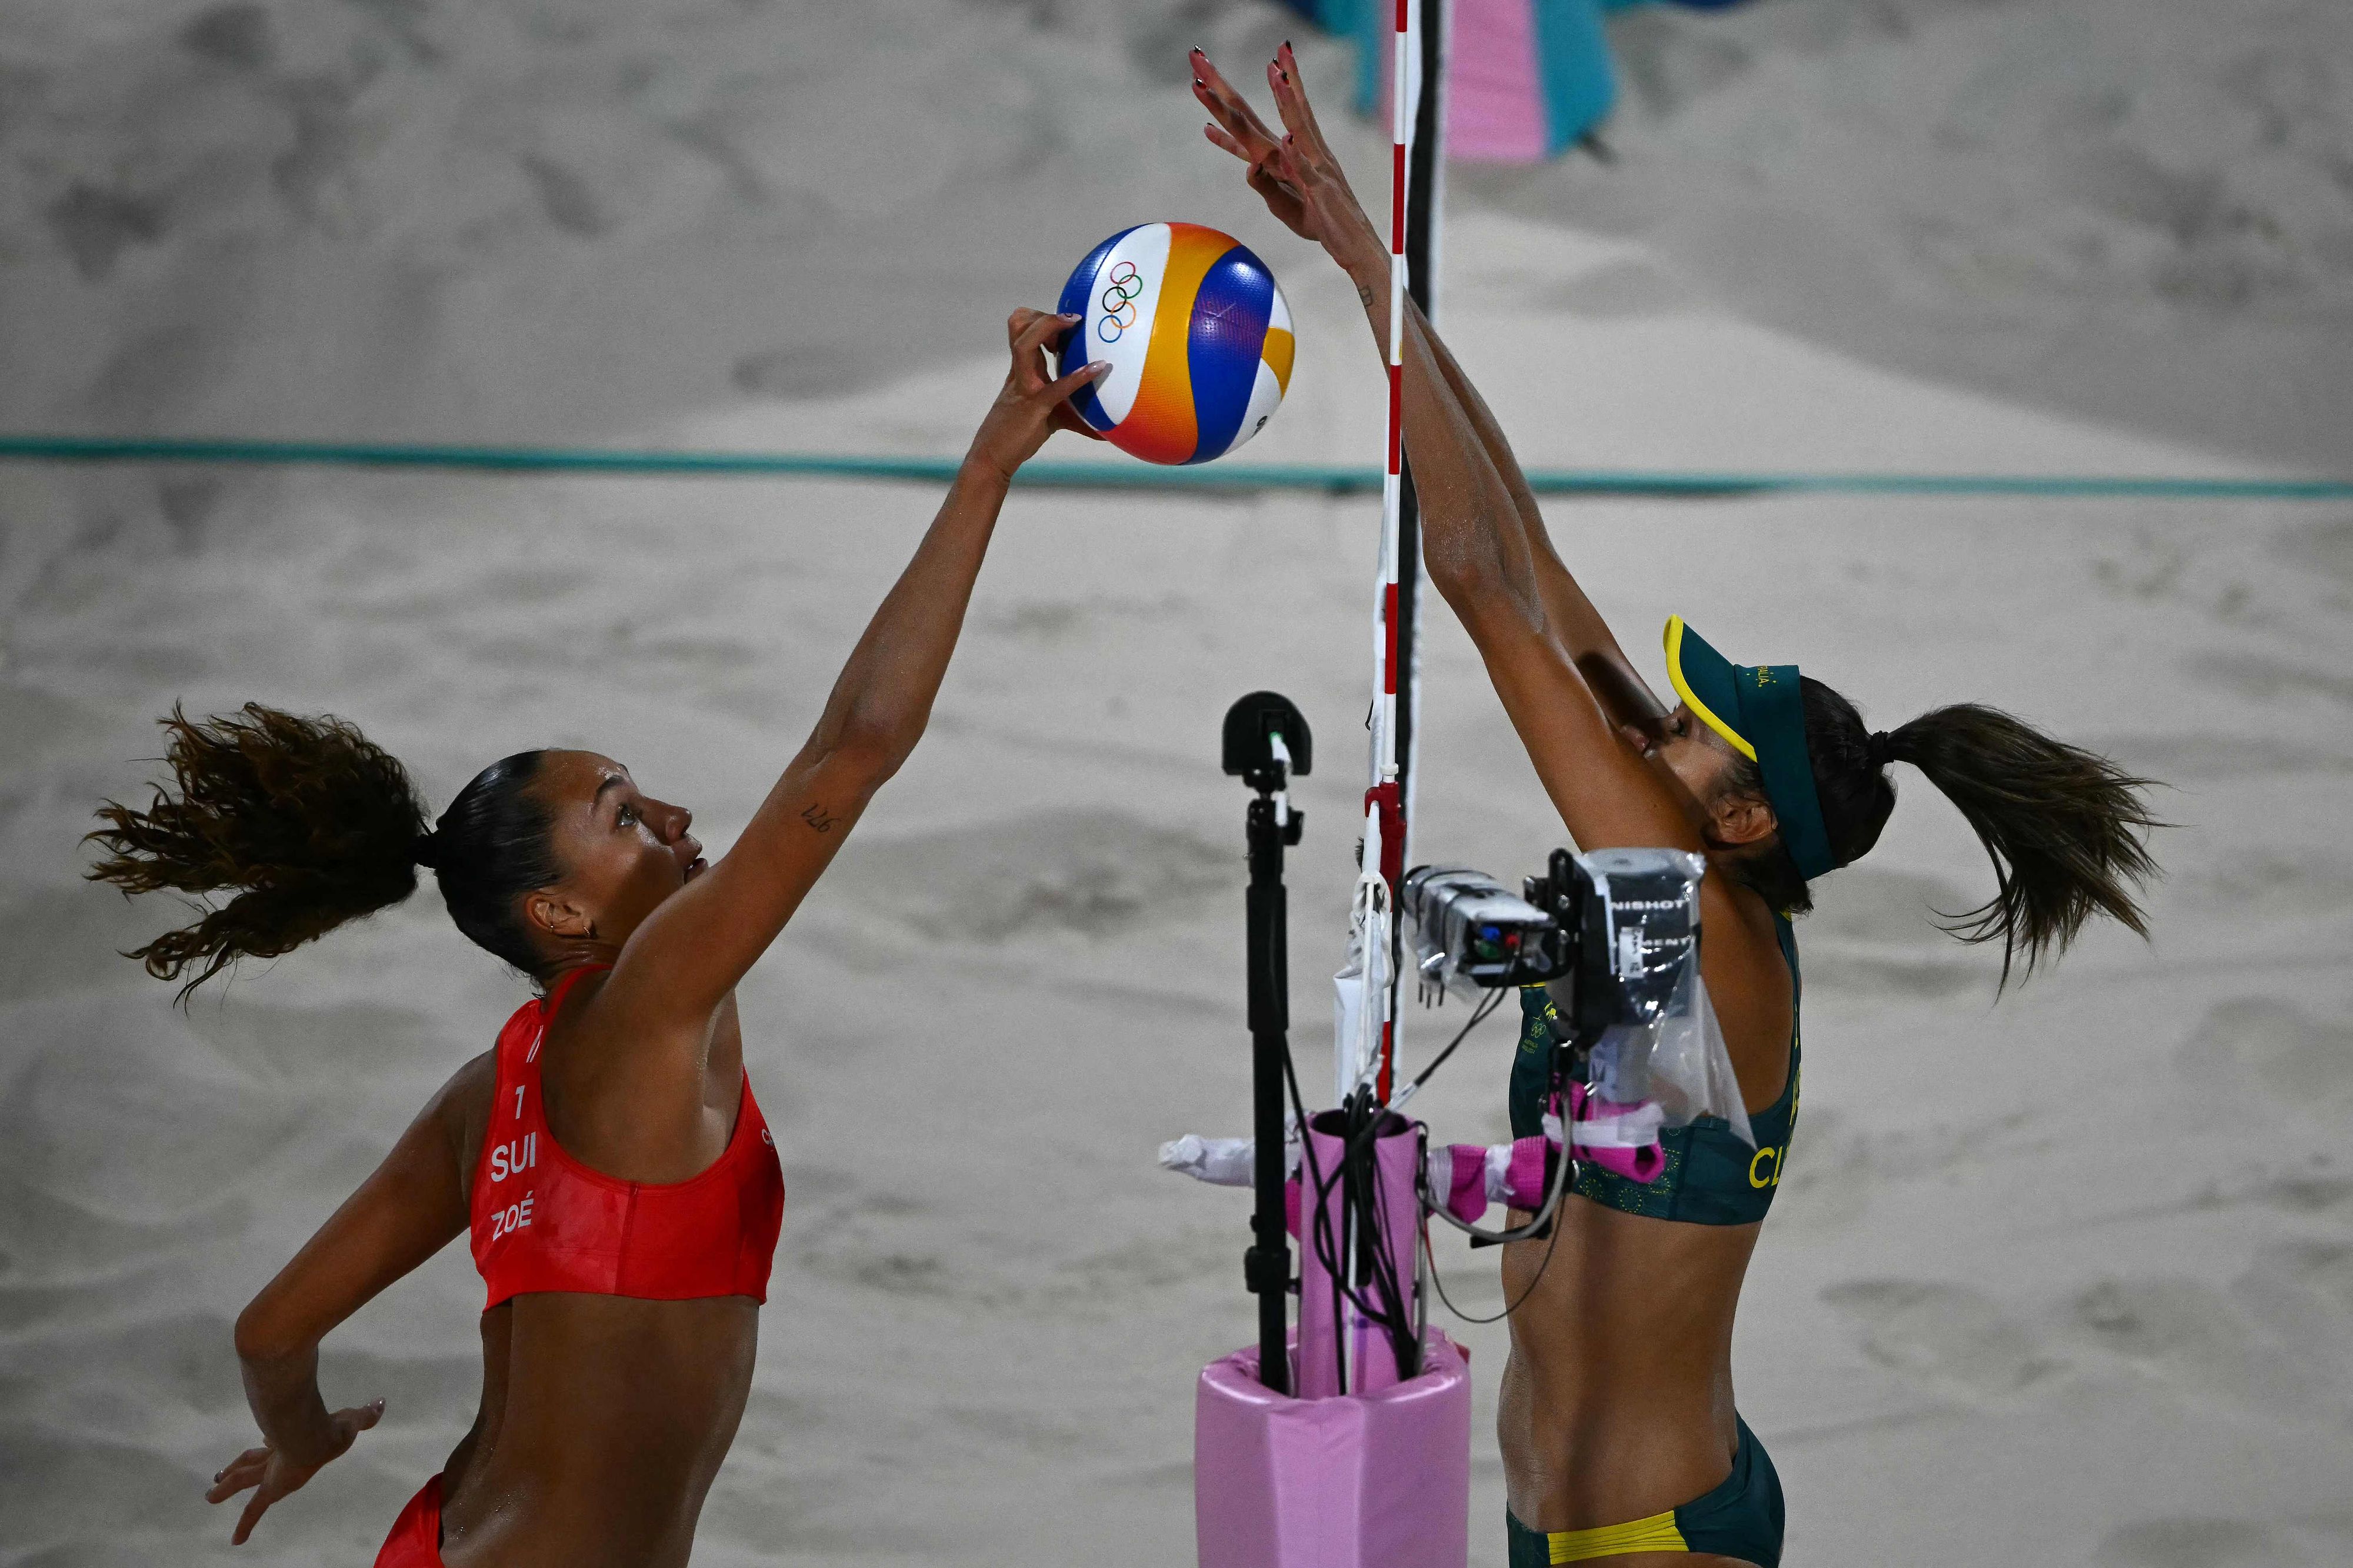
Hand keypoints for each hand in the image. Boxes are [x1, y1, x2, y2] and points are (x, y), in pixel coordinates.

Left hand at [205, 1399, 382, 1543]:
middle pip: (253, 1461)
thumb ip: (365, 1416)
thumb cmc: (333, 1428)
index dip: (269, 1442)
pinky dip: (245, 1526)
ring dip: (225, 1487)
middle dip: (238, 1467)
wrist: (314, 1436)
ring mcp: (271, 1470)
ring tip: (209, 1496)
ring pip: (243, 1479)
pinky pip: (254, 1510)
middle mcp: (279, 1455)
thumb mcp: (352, 1421)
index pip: (276, 1442)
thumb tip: (382, 1402)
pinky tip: (236, 1541)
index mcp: (295, 1442)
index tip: (262, 1441)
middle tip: (219, 1474)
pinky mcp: (270, 1488)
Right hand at [966, 308, 1110, 480]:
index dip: (1041, 319)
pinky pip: (1055, 387)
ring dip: (1048, 327)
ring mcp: (1024, 387)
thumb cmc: (1017, 436)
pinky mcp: (1033, 407)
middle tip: (1072, 323)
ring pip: (1025, 345)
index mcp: (1021, 369)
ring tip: (1074, 322)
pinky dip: (1077, 376)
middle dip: (1044, 316)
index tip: (1067, 323)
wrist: (992, 458)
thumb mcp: (1048, 416)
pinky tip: (1098, 368)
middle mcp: (1019, 372)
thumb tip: (1105, 428)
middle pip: (1019, 326)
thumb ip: (1072, 414)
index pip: (1022, 329)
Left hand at [1191, 44, 1383, 278]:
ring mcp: (1319, 171)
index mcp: (1305, 156)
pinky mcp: (1321, 193)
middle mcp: (1314, 155)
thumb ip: (1266, 184)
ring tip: (1279, 79)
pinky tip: (1288, 141)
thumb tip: (1250, 167)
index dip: (1283, 90)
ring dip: (1290, 106)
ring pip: (1302, 132)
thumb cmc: (1323, 223)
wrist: (1355, 247)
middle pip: (1297, 112)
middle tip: (1280, 52)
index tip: (1274, 61)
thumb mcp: (1285, 204)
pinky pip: (1306, 173)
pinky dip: (1297, 158)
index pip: (1290, 117)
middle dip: (1287, 81)